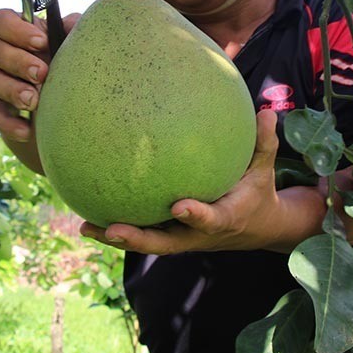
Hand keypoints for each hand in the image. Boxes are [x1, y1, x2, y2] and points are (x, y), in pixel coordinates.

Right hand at [0, 9, 79, 144]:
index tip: (42, 42)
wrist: (40, 87)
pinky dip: (8, 122)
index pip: (2, 20)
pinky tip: (26, 130)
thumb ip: (68, 28)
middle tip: (42, 73)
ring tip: (34, 101)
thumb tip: (76, 25)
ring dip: (12, 91)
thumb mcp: (60, 37)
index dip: (20, 30)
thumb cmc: (49, 52)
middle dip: (19, 62)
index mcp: (3, 25)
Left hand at [79, 110, 326, 254]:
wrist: (256, 227)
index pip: (209, 220)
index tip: (180, 206)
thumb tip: (267, 110)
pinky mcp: (170, 235)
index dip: (195, 216)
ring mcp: (182, 238)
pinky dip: (116, 229)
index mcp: (224, 219)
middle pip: (165, 242)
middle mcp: (198, 235)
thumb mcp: (264, 169)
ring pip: (147, 242)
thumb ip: (263, 143)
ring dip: (116, 238)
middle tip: (113, 229)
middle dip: (139, 238)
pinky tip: (88, 215)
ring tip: (85, 227)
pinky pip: (143, 233)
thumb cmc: (257, 191)